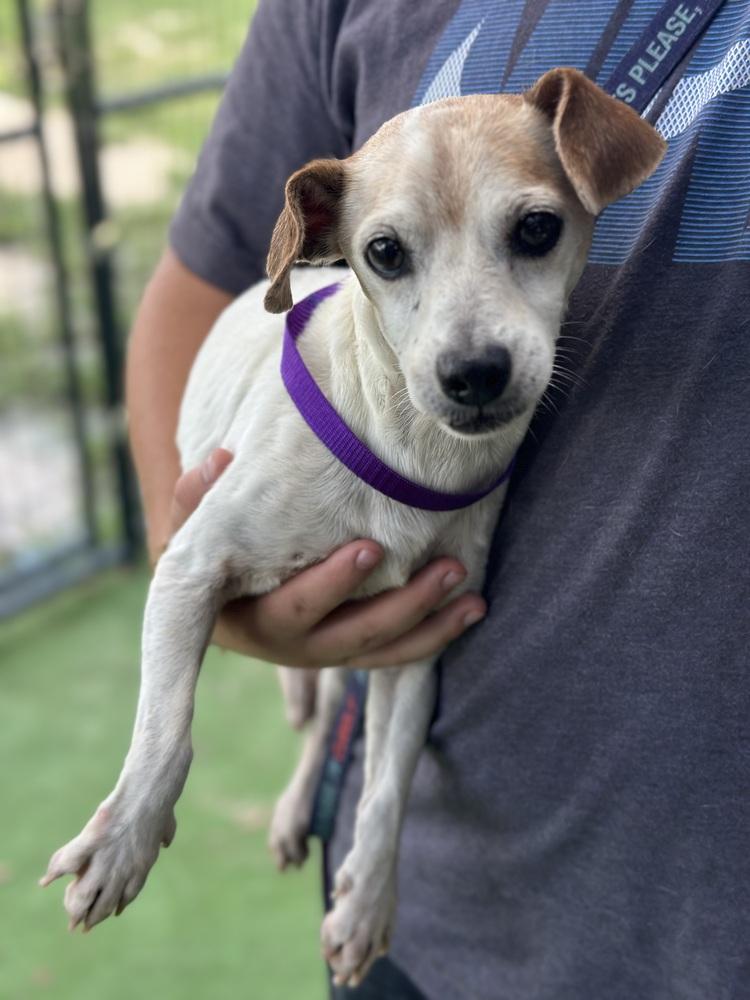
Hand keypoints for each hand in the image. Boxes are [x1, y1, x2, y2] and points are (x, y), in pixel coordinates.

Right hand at [168, 449, 486, 667]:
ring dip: (431, 625)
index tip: (371, 550)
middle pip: (354, 637)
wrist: (217, 599)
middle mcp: (293, 648)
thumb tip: (217, 460)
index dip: (333, 584)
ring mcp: (327, 655)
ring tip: (472, 598)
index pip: (295, 608)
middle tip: (445, 571)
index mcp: (252, 620)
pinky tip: (472, 610)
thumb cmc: (211, 552)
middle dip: (403, 605)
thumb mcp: (191, 528)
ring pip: (384, 652)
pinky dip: (435, 636)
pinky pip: (398, 654)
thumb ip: (197, 495)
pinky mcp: (353, 652)